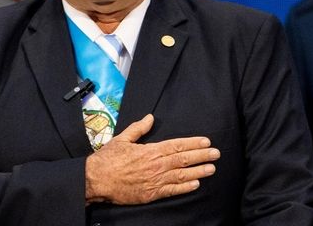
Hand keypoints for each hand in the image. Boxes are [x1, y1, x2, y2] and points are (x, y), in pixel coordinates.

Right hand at [85, 114, 219, 204]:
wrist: (97, 179)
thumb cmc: (107, 159)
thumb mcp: (122, 139)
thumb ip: (138, 128)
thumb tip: (150, 118)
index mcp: (150, 150)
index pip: (177, 145)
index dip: (193, 143)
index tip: (206, 142)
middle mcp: (156, 165)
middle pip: (184, 159)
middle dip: (201, 156)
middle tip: (216, 154)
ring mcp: (155, 180)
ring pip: (182, 175)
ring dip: (198, 171)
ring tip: (211, 168)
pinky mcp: (152, 193)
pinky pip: (173, 190)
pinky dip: (185, 187)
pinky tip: (196, 184)